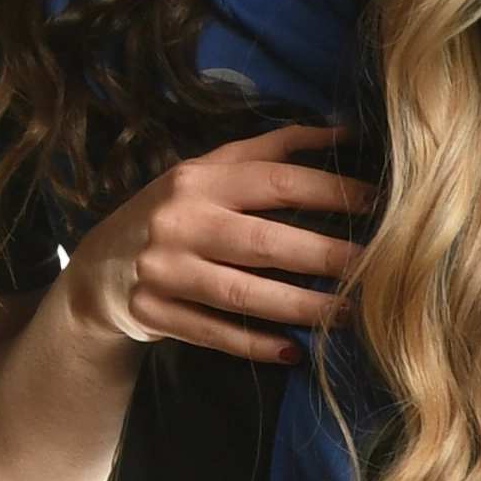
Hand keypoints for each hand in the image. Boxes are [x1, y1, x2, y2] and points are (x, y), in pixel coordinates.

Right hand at [65, 128, 366, 359]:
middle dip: (327, 257)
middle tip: (377, 270)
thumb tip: (342, 130)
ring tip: (350, 314)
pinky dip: (256, 344)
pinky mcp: (154, 313)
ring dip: (302, 307)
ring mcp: (164, 271)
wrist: (101, 267)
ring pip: (243, 295)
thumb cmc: (176, 213)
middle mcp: (180, 221)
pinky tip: (294, 350)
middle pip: (265, 242)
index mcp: (200, 179)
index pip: (277, 182)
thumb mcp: (210, 170)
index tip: (380, 204)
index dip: (332, 192)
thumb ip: (273, 149)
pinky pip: (215, 334)